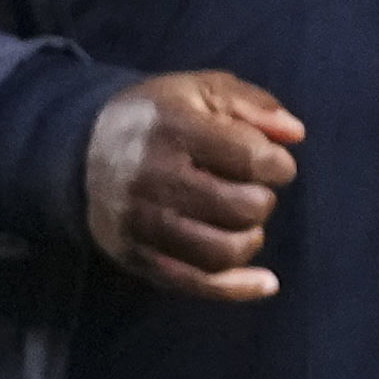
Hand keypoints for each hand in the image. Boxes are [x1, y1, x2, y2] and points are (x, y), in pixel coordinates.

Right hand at [84, 70, 297, 301]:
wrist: (83, 150)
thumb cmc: (159, 117)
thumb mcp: (202, 90)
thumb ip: (254, 105)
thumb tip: (294, 133)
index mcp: (173, 128)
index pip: (250, 158)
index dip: (278, 164)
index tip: (273, 162)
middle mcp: (152, 178)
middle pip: (241, 208)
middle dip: (263, 200)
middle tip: (251, 189)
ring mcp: (140, 222)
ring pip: (222, 252)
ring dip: (250, 239)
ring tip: (244, 221)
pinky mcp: (135, 255)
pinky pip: (195, 284)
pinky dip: (238, 288)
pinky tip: (266, 282)